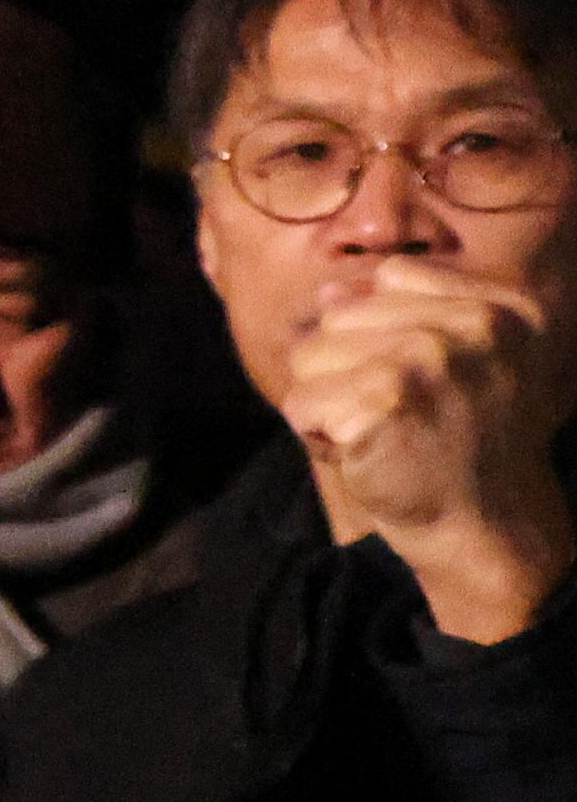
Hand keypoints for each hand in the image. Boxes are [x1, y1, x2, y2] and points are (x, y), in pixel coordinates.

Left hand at [280, 257, 576, 641]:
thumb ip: (403, 314)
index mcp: (502, 307)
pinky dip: (315, 436)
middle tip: (399, 415)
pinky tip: (365, 455)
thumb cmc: (461, 443)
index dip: (381, 333)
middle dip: (347, 368)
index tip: (423, 382)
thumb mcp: (459, 364)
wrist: (484, 524)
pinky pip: (299, 402)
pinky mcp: (383, 400)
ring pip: (310, 353)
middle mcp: (475, 325)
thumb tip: (332, 290)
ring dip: (327, 402)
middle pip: (341, 314)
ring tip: (380, 432)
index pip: (391, 277)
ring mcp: (429, 358)